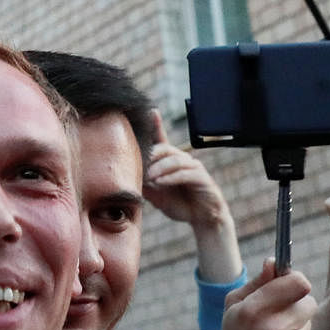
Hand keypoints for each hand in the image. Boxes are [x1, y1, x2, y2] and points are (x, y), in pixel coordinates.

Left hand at [143, 110, 232, 230]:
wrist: (202, 218)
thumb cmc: (179, 204)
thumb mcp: (157, 195)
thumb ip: (145, 185)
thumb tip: (128, 177)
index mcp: (170, 162)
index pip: (162, 141)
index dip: (157, 126)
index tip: (151, 111)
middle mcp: (183, 160)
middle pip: (165, 149)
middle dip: (152, 156)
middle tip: (140, 166)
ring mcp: (194, 167)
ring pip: (175, 160)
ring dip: (160, 169)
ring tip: (149, 178)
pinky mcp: (202, 178)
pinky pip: (185, 173)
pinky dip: (171, 178)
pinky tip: (161, 183)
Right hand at [194, 259, 315, 329]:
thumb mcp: (234, 309)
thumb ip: (255, 284)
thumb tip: (274, 262)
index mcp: (251, 309)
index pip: (297, 281)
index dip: (296, 282)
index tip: (290, 288)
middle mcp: (271, 326)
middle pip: (308, 300)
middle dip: (298, 306)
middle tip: (280, 319)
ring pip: (309, 321)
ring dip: (297, 327)